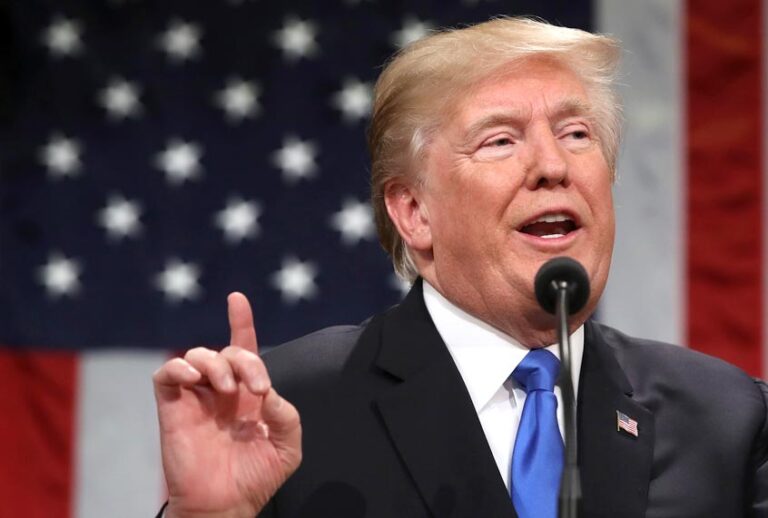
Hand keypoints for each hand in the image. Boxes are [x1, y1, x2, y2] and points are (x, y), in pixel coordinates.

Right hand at [154, 293, 301, 517]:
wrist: (223, 506)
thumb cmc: (254, 478)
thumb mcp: (287, 448)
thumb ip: (287, 416)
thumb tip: (268, 392)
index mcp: (248, 395)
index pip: (245, 350)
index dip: (241, 323)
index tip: (237, 299)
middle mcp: (222, 392)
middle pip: (229, 351)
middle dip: (245, 359)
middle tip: (255, 389)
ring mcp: (196, 398)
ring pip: (198, 355)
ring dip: (216, 363)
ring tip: (226, 389)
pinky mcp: (172, 408)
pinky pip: (167, 374)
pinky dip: (179, 367)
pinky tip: (195, 379)